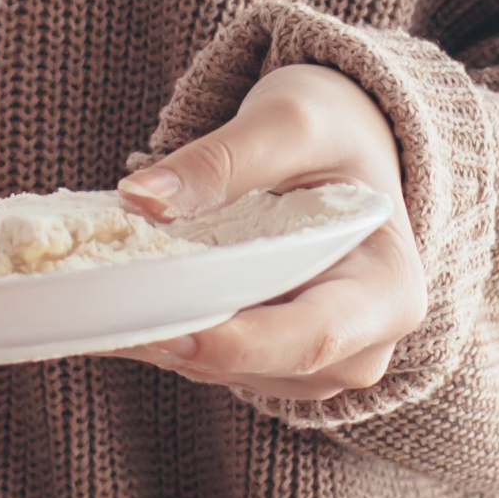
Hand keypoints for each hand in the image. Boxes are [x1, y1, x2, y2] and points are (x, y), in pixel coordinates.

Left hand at [122, 60, 425, 402]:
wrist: (341, 146)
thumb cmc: (331, 131)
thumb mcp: (289, 122)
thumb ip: (222, 159)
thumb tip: (143, 196)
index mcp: (389, 291)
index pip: (313, 336)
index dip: (237, 343)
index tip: (164, 330)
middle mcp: (365, 345)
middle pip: (267, 366)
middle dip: (186, 343)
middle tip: (108, 318)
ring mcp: (321, 364)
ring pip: (230, 375)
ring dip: (169, 342)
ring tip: (110, 301)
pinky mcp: (276, 364)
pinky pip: (214, 364)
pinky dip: (171, 335)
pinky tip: (132, 303)